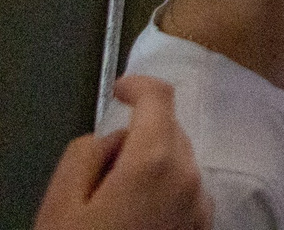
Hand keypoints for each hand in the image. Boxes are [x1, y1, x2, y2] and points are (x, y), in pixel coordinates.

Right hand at [37, 78, 211, 229]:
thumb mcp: (61, 202)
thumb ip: (85, 154)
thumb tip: (112, 138)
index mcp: (156, 163)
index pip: (159, 97)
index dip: (138, 84)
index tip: (118, 89)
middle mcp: (190, 177)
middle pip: (169, 131)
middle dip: (138, 136)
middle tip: (100, 173)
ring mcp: (202, 204)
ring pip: (179, 161)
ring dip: (152, 165)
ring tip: (115, 202)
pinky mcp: (205, 226)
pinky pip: (186, 190)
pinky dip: (165, 190)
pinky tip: (137, 217)